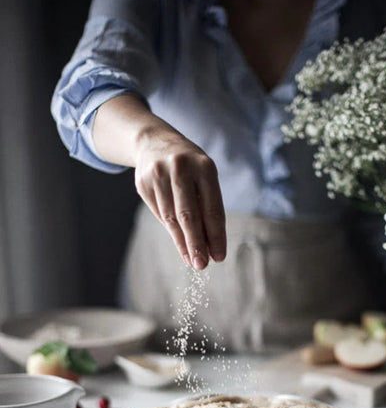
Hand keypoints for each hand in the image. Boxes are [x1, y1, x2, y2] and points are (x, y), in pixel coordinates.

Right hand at [92, 95, 225, 269]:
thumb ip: (207, 206)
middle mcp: (180, 168)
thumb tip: (210, 246)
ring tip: (192, 260)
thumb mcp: (204, 177)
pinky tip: (181, 246)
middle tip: (202, 266)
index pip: (212, 207)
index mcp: (204, 166)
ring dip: (183, 243)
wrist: (154, 141)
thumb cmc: (189, 167)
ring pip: (171, 218)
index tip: (219, 256)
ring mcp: (158, 175)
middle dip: (196, 243)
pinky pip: (159, 214)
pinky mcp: (143, 183)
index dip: (216, 235)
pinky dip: (171, 232)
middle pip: (188, 214)